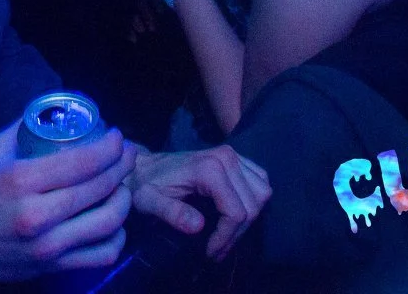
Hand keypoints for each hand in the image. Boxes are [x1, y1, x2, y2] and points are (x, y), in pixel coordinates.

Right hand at [0, 123, 134, 285]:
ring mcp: (48, 246)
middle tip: (127, 154)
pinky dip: (117, 236)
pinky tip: (113, 220)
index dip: (109, 147)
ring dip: (124, 199)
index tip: (117, 136)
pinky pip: (103, 253)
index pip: (81, 162)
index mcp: (20, 181)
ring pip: (109, 222)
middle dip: (122, 166)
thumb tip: (61, 110)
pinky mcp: (55, 267)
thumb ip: (27, 128)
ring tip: (122, 185)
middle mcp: (36, 215)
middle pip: (99, 188)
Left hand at [128, 147, 269, 260]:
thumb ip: (171, 213)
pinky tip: (236, 212)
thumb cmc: (146, 185)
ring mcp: (234, 155)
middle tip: (217, 249)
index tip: (210, 252)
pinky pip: (261, 181)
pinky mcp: (237, 157)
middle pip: (252, 206)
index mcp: (209, 169)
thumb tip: (198, 226)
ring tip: (227, 234)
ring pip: (262, 193)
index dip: (226, 238)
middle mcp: (226, 158)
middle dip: (237, 233)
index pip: (236, 212)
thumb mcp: (149, 201)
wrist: (145, 165)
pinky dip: (254, 200)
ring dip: (249, 219)